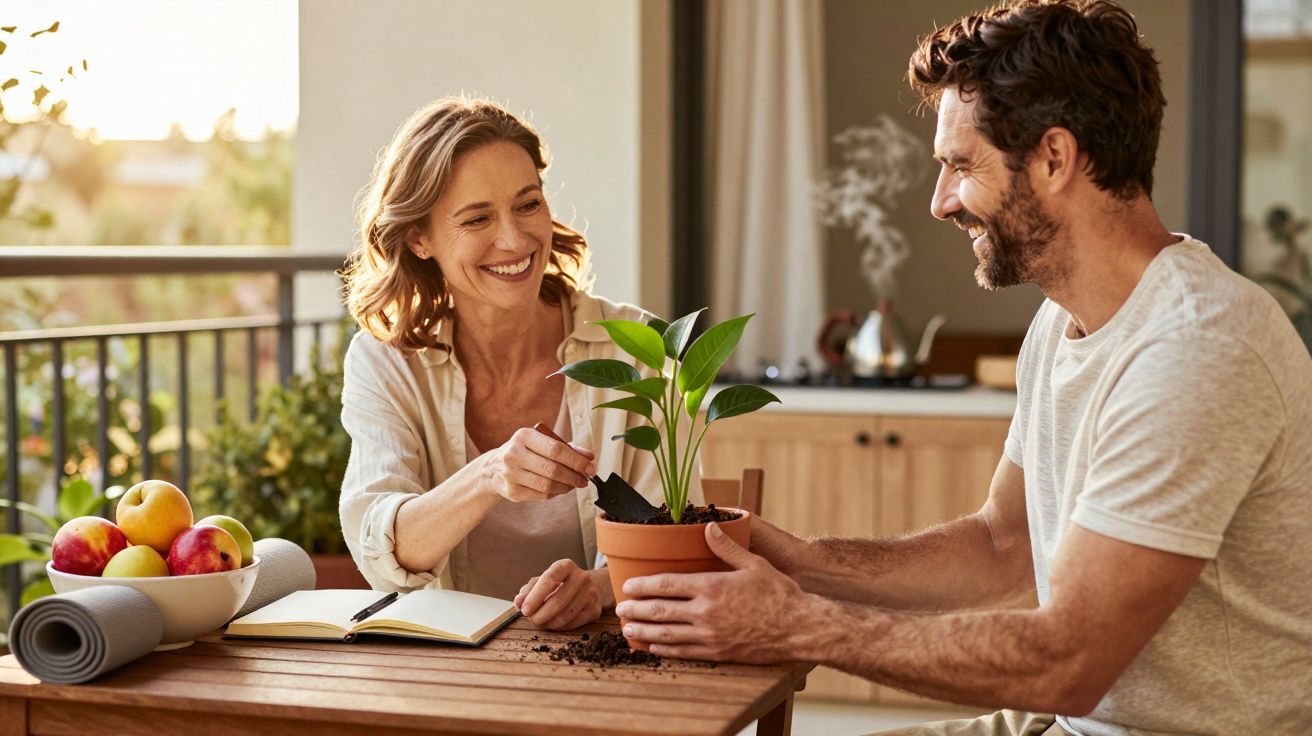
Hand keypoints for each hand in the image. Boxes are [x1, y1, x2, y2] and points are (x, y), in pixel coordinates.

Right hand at [480, 427, 596, 501]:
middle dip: (574, 476)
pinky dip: (556, 493)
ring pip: (548, 485)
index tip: (590, 467)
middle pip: (553, 469)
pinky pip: (541, 495)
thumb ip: (567, 447)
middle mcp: (514, 454)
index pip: (556, 449)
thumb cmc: (525, 452)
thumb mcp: (541, 442)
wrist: (494, 467)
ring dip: (567, 486)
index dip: (576, 460)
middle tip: (585, 479)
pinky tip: (561, 488)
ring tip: (574, 484)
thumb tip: (589, 457)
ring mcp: (511, 474)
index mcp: (524, 436)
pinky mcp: (512, 491)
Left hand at [513, 559, 605, 629]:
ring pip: (563, 617)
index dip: (535, 597)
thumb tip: (518, 601)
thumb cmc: (562, 583)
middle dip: (539, 615)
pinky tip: (552, 623)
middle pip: (556, 602)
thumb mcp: (544, 580)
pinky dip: (558, 627)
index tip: (524, 610)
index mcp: (566, 566)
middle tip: (530, 619)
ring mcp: (590, 594)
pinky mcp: (595, 610)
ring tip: (540, 621)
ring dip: (547, 623)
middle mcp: (581, 578)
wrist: (593, 586)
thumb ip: (529, 589)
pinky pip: (571, 625)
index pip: (549, 580)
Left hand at [614, 522, 812, 662]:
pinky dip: (665, 650)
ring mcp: (710, 636)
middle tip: (620, 610)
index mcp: (711, 587)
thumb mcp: (754, 564)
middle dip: (636, 611)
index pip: (667, 585)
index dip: (643, 586)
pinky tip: (654, 648)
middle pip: (660, 612)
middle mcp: (706, 613)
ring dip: (644, 634)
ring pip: (667, 636)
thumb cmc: (779, 594)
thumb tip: (708, 527)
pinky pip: (684, 653)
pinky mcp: (718, 654)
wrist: (799, 628)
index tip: (628, 586)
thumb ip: (727, 547)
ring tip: (628, 631)